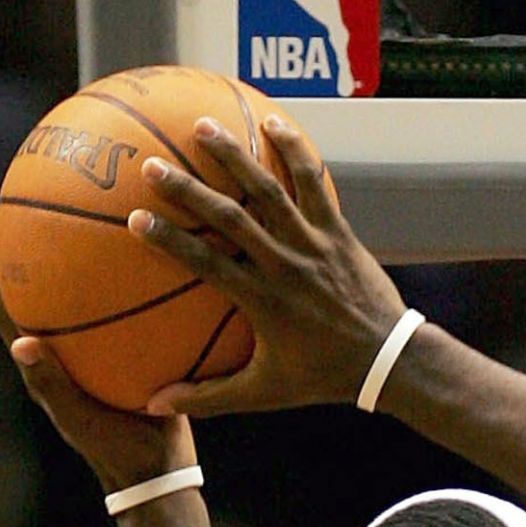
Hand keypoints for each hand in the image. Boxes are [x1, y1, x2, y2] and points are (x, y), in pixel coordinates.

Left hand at [0, 235, 192, 493]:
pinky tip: (145, 267)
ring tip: (84, 228)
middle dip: (32, 257)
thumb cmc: (119, 451)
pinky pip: (122, 319)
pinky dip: (124, 293)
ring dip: (76, 269)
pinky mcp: (126, 365)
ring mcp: (95, 362)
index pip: (11, 313)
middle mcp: (66, 359)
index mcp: (45, 370)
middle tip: (29, 217)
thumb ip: (53, 384)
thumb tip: (21, 344)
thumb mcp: (83, 419)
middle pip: (41, 299)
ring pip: (81, 306)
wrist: (160, 473)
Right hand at [128, 114, 406, 415]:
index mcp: (263, 302)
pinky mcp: (338, 231)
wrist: (388, 361)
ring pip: (271, 191)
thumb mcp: (265, 393)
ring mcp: (314, 244)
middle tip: (152, 165)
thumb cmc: (322, 377)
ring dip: (236, 156)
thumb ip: (208, 397)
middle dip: (191, 190)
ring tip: (202, 125)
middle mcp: (286, 266)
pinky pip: (315, 183)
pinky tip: (274, 121)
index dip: (171, 241)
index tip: (136, 220)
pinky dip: (295, 151)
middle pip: (232, 218)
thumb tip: (154, 405)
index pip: (207, 264)